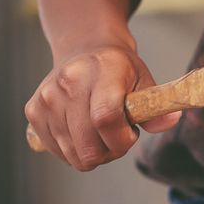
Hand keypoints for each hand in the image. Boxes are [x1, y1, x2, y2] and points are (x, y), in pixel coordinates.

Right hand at [23, 42, 178, 170]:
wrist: (84, 49)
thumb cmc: (119, 69)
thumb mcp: (143, 79)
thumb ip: (156, 106)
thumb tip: (170, 121)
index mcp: (101, 70)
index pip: (105, 118)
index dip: (121, 139)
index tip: (130, 135)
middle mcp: (67, 82)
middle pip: (87, 146)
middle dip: (109, 151)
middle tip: (117, 135)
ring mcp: (47, 97)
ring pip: (73, 155)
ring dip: (91, 151)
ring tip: (99, 129)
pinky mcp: (34, 111)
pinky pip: (57, 151)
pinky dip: (72, 149)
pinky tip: (81, 128)